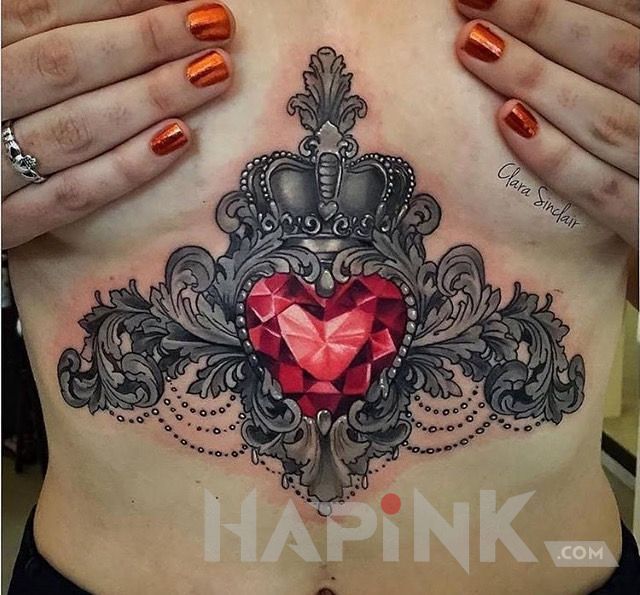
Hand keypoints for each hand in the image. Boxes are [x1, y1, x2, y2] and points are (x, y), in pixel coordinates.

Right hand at [1, 0, 234, 248]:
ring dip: (150, 98)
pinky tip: (179, 140)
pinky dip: (124, 169)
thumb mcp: (5, 61)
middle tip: (215, 24)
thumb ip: (40, 35)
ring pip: (74, 130)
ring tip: (213, 74)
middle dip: (145, 41)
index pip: (36, 13)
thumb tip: (120, 2)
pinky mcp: (6, 224)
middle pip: (63, 66)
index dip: (111, 0)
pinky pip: (70, 197)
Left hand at [454, 0, 638, 247]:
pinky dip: (557, 157)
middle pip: (618, 58)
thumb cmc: (637, 150)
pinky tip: (506, 122)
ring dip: (536, 79)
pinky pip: (603, 191)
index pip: (634, 17)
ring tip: (473, 48)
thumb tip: (550, 13)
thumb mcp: (631, 95)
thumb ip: (611, 57)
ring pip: (605, 120)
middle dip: (543, 22)